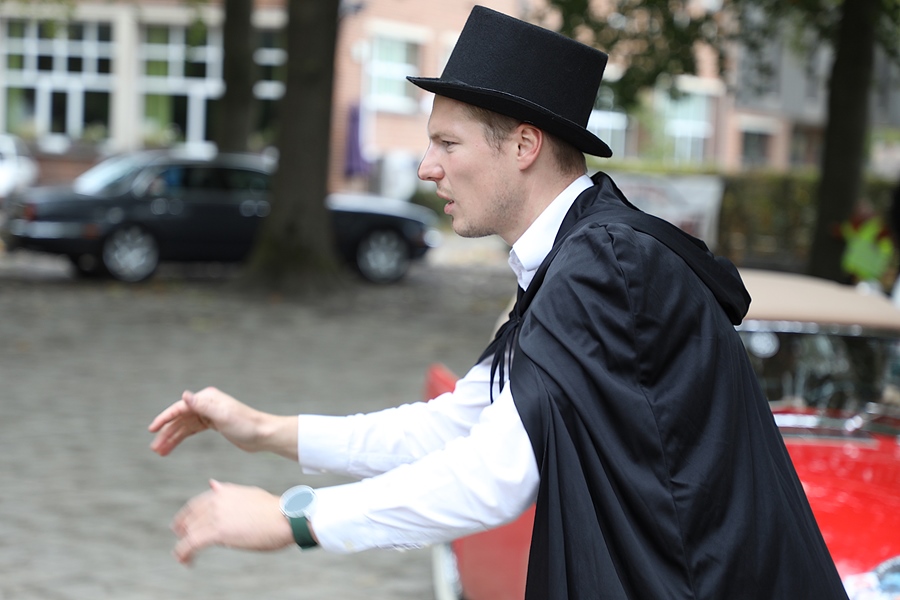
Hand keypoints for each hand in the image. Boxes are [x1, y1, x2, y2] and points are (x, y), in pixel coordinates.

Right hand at [148, 387, 265, 455]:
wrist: (263, 434)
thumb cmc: (246, 425)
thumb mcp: (223, 416)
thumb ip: (202, 406)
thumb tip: (185, 395)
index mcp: (207, 398)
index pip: (180, 407)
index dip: (164, 418)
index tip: (151, 430)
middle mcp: (206, 404)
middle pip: (180, 418)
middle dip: (166, 433)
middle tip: (154, 449)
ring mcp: (209, 414)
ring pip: (184, 427)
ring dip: (172, 438)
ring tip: (160, 452)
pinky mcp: (213, 424)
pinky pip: (192, 431)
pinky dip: (181, 438)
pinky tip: (172, 447)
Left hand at [171, 480, 292, 564]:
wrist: (286, 517)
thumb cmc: (273, 509)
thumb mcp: (248, 494)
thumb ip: (228, 492)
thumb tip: (213, 484)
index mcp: (224, 491)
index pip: (196, 504)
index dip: (186, 517)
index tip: (181, 526)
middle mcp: (217, 500)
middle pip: (190, 518)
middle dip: (182, 532)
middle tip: (181, 544)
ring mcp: (216, 515)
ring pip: (189, 532)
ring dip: (183, 547)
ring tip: (182, 557)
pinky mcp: (217, 532)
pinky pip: (192, 543)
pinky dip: (184, 553)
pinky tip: (186, 561)